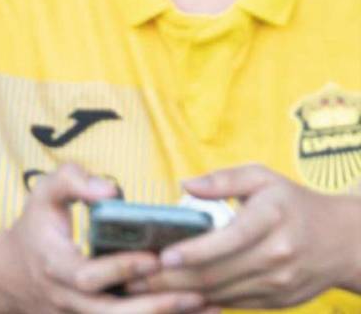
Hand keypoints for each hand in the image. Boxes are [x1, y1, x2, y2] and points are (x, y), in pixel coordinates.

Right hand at [0, 164, 212, 313]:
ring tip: (207, 306)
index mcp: (55, 266)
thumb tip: (111, 189)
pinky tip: (195, 313)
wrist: (16, 274)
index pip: (88, 276)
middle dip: (155, 305)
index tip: (155, 256)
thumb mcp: (43, 193)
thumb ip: (72, 180)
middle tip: (194, 291)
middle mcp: (69, 300)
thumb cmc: (37, 226)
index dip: (121, 268)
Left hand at [132, 166, 360, 305]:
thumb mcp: (261, 177)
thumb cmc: (292, 202)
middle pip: (219, 273)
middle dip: (175, 279)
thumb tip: (184, 185)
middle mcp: (277, 255)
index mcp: (271, 219)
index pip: (228, 240)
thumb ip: (222, 179)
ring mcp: (278, 284)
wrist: (340, 242)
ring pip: (223, 294)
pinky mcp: (277, 302)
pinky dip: (205, 304)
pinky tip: (178, 301)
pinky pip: (235, 305)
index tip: (162, 255)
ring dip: (183, 295)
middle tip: (139, 276)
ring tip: (148, 290)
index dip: (193, 251)